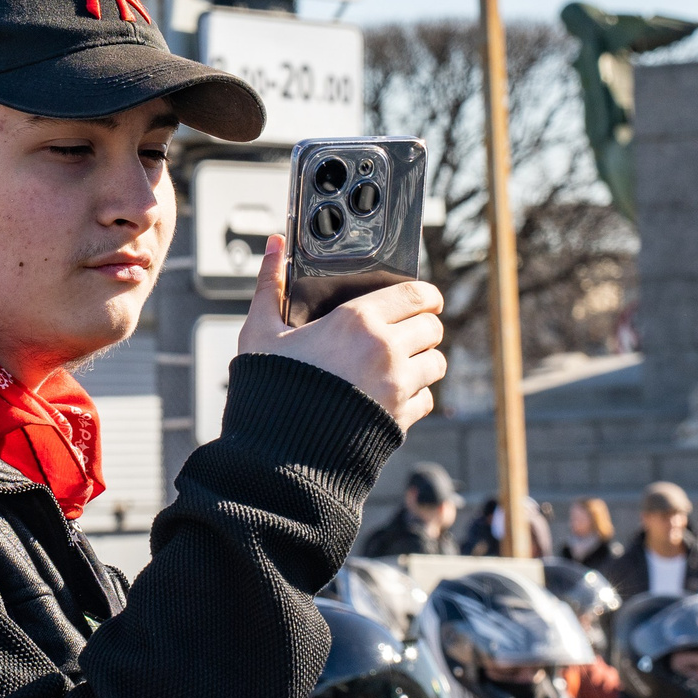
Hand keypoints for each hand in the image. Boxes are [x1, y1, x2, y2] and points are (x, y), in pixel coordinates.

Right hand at [238, 236, 445, 429]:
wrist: (277, 453)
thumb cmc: (267, 388)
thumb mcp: (261, 331)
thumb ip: (270, 284)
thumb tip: (273, 244)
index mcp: (356, 320)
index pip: (417, 294)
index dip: (424, 295)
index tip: (419, 299)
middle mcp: (385, 350)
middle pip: (432, 327)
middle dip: (422, 327)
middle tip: (404, 332)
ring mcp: (397, 386)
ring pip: (436, 363)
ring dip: (422, 361)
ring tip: (399, 365)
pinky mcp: (400, 419)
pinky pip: (427, 399)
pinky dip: (415, 396)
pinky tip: (389, 394)